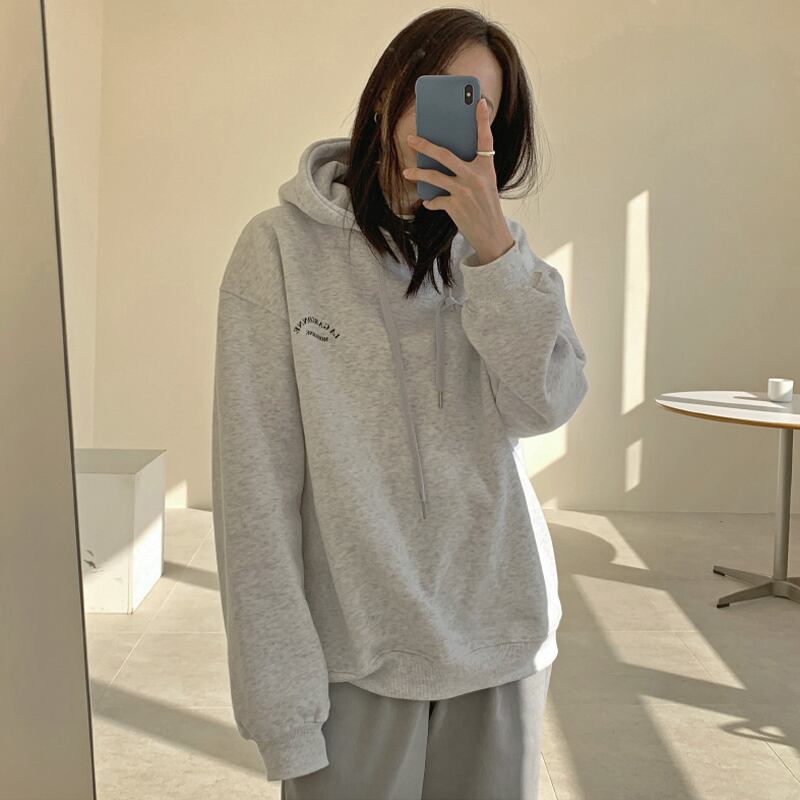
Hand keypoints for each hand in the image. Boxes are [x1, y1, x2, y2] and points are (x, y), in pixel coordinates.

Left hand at [402, 97, 513, 264]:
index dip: (482, 119)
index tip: (479, 101)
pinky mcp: (455, 206)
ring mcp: (464, 191)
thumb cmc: (486, 206)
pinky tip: (429, 202)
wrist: (492, 234)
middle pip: (445, 155)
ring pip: (434, 177)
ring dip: (418, 174)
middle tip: (411, 138)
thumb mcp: (486, 183)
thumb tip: (445, 159)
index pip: (485, 138)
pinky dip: (431, 201)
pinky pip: (436, 200)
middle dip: (425, 146)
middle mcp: (476, 176)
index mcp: (486, 167)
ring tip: (406, 172)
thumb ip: (471, 169)